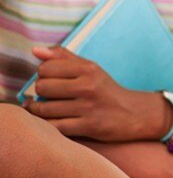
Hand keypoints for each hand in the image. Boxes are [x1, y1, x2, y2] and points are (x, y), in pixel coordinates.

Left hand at [24, 46, 160, 140]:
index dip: (43, 75)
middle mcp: (88, 86)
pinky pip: (54, 126)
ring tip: (41, 109)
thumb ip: (63, 57)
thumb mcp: (90, 69)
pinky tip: (48, 122)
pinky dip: (47, 125)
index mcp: (88, 69)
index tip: (49, 80)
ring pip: (45, 109)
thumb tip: (35, 50)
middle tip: (47, 96)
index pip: (46, 68)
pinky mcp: (88, 126)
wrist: (132, 113)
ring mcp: (88, 107)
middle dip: (39, 93)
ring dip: (38, 110)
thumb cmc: (105, 89)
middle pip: (43, 87)